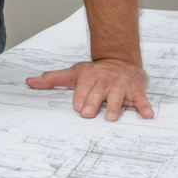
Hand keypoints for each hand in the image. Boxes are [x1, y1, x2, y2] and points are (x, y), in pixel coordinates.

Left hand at [25, 58, 153, 119]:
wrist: (120, 59)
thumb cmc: (95, 72)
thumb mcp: (72, 74)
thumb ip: (52, 79)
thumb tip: (29, 82)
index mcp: (89, 77)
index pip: (82, 89)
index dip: (80, 98)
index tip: (77, 107)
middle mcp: (105, 80)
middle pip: (98, 93)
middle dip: (93, 103)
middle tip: (88, 113)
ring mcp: (120, 85)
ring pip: (117, 96)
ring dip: (115, 107)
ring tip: (111, 117)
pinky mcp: (135, 89)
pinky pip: (140, 98)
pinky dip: (144, 106)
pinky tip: (147, 115)